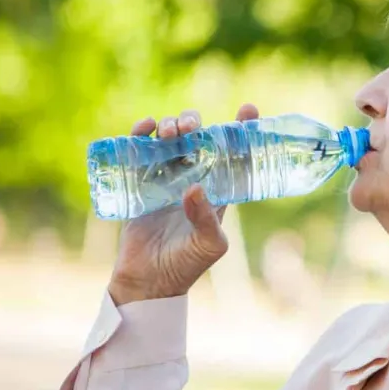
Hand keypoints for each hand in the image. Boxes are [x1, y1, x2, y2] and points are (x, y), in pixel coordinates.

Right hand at [107, 104, 259, 304]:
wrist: (149, 280)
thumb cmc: (186, 265)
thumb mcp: (209, 245)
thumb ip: (207, 220)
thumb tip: (195, 188)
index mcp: (218, 191)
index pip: (233, 155)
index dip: (241, 131)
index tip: (248, 109)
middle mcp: (193, 179)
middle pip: (198, 139)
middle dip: (195, 122)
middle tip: (191, 126)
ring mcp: (166, 179)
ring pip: (170, 140)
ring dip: (170, 125)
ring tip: (169, 131)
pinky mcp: (140, 182)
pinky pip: (141, 150)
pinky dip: (141, 134)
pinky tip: (144, 128)